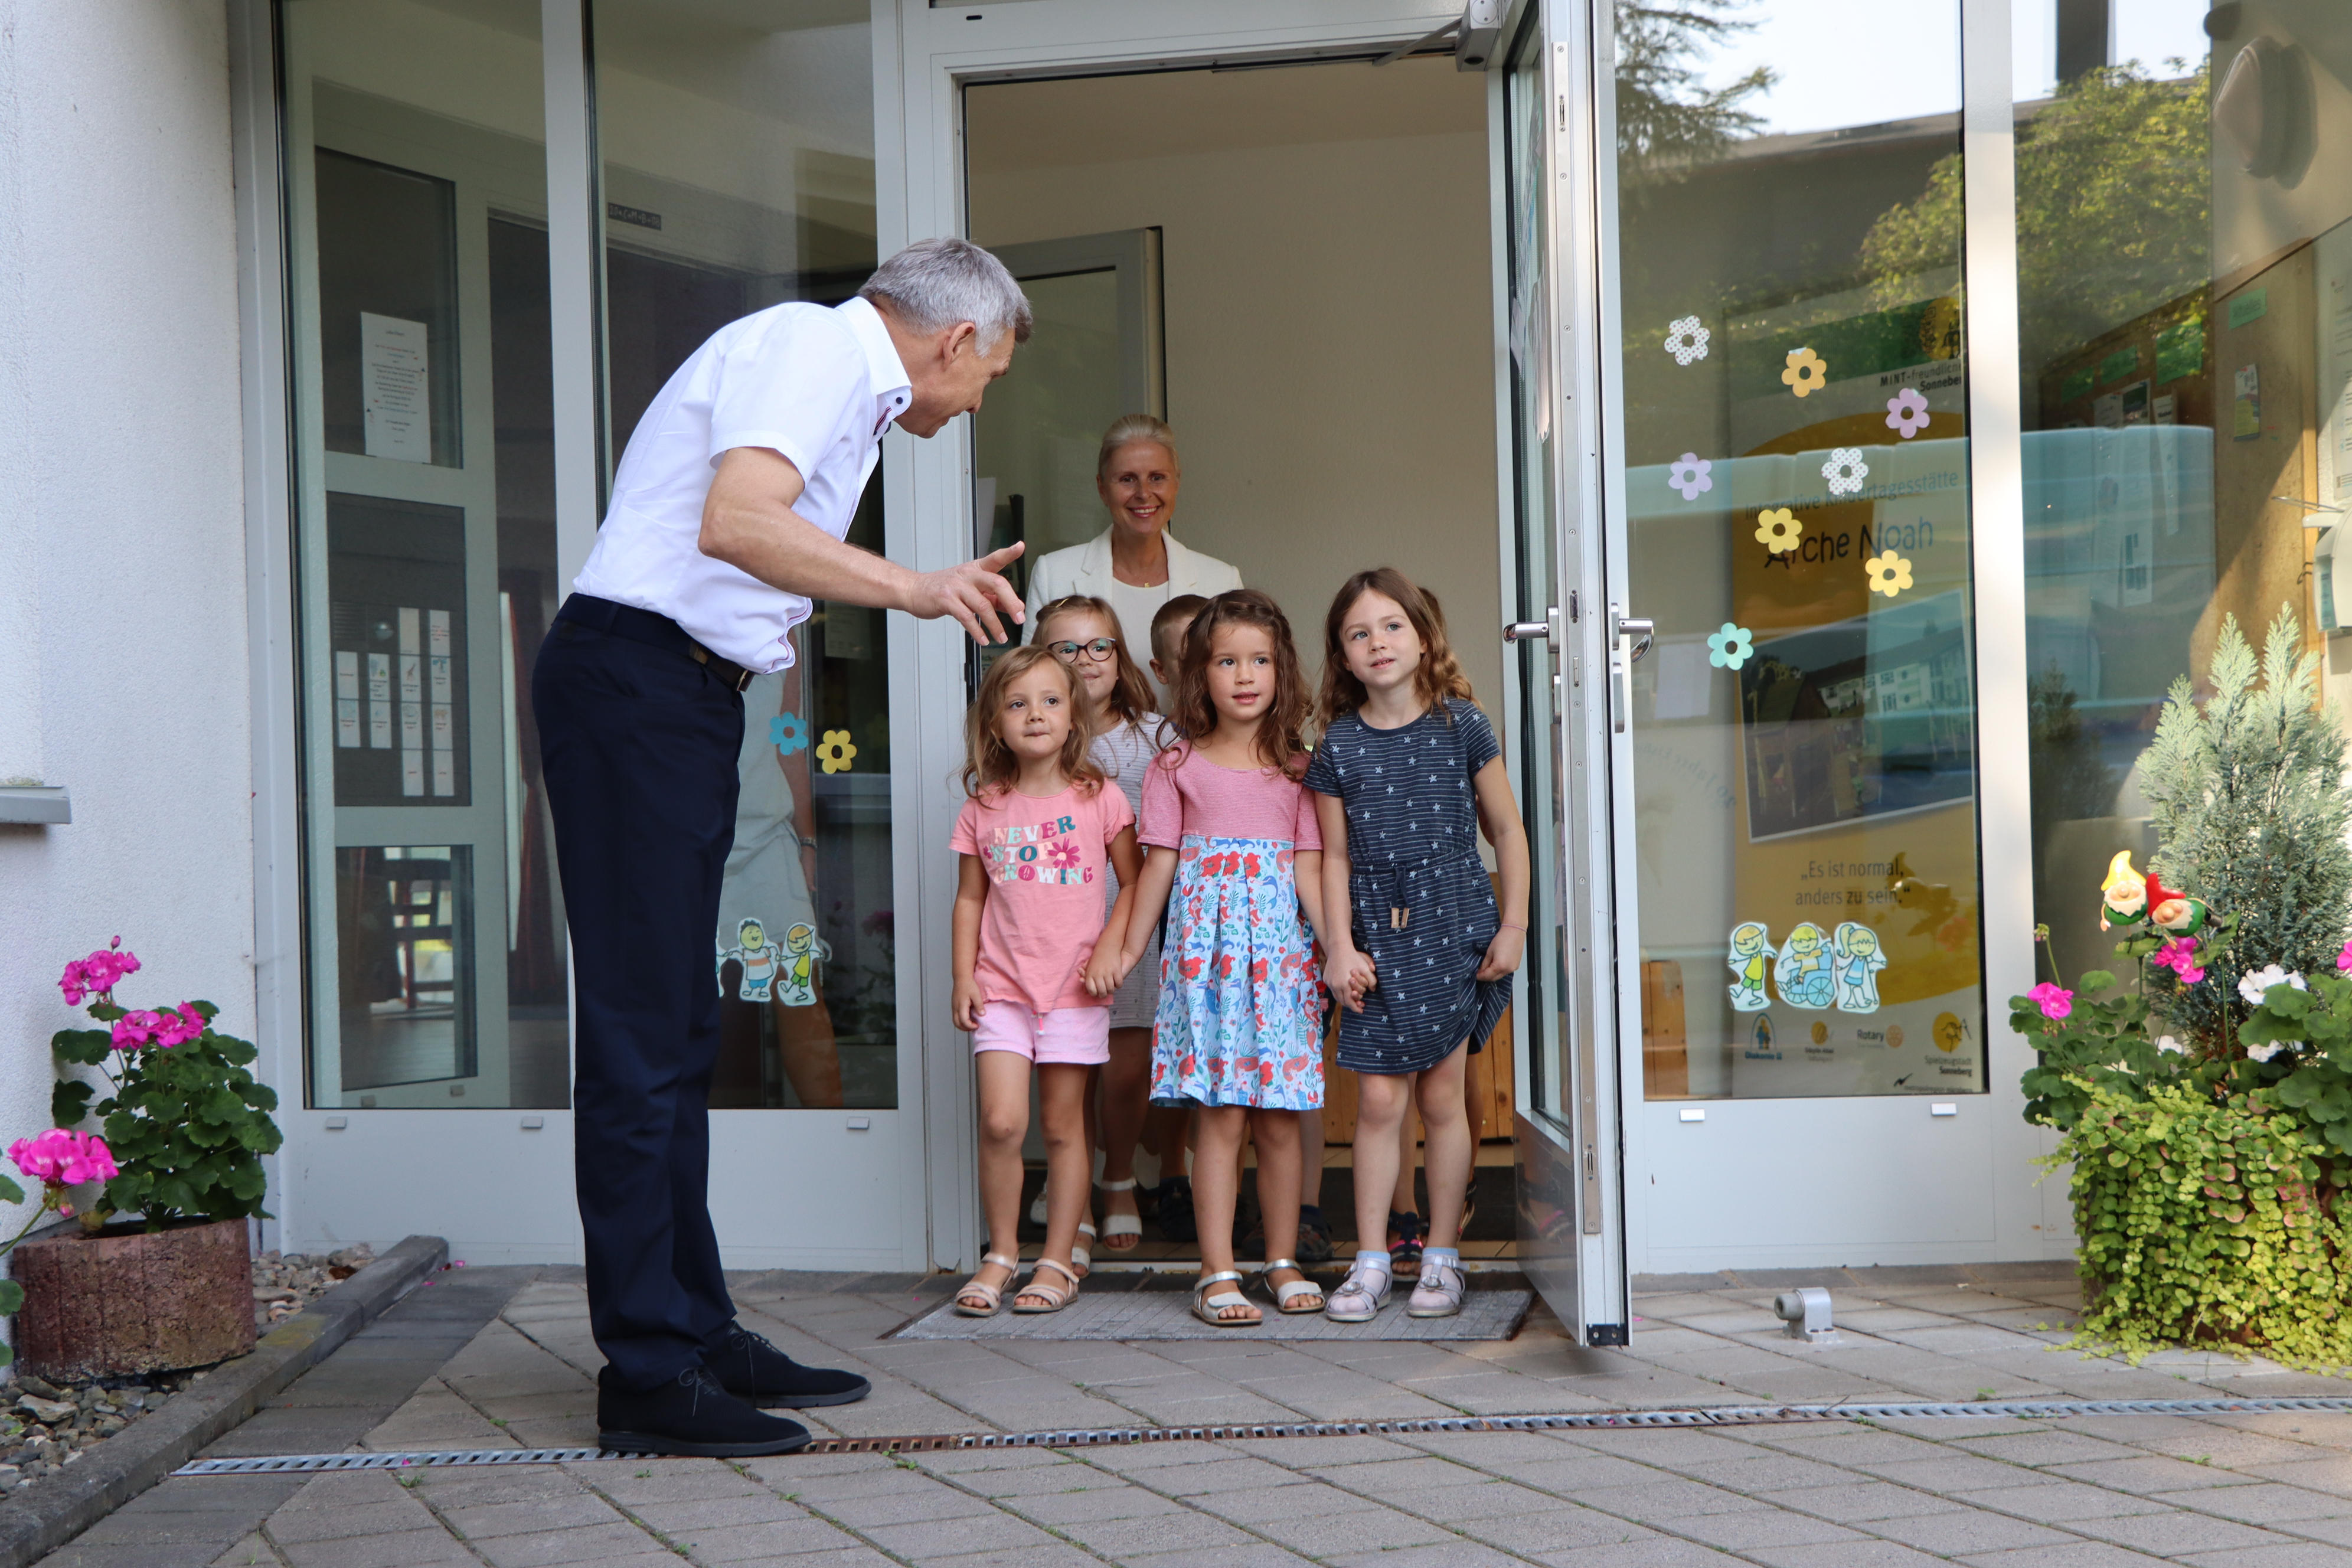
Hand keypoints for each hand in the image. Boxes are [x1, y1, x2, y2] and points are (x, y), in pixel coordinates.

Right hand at [903, 543, 1025, 644]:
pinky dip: (977, 631)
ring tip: (1002, 637)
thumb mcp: (970, 589)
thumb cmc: (944, 589)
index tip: (1020, 546)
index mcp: (975, 568)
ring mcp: (956, 586)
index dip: (1008, 552)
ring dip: (995, 625)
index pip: (995, 558)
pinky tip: (983, 639)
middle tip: (1020, 618)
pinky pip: (966, 617)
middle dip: (1011, 602)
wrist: (914, 590)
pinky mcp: (946, 600)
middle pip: (996, 583)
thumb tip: (1015, 606)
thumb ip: (992, 596)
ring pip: (983, 605)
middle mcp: (967, 574)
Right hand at [952, 977, 983, 1031]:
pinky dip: (961, 1021)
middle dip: (965, 1028)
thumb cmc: (969, 985)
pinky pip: (955, 1017)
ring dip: (962, 1026)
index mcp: (961, 1006)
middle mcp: (955, 1008)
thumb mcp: (976, 994)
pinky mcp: (954, 1006)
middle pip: (957, 1024)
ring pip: (955, 1021)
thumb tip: (982, 1014)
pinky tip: (968, 1019)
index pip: (963, 1021)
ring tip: (971, 1024)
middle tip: (974, 1027)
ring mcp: (954, 1007)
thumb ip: (979, 1005)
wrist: (961, 978)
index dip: (970, 1026)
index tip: (977, 1025)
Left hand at [1082, 941, 1128, 997]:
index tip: (1097, 993)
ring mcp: (1108, 973)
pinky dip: (1119, 985)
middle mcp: (1098, 974)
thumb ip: (1085, 974)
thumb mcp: (1089, 965)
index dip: (1095, 994)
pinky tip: (1117, 982)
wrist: (1108, 946)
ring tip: (1111, 989)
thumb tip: (1081, 981)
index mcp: (1090, 974)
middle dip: (1104, 995)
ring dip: (1111, 990)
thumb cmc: (1097, 957)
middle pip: (1102, 992)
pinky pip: (1119, 983)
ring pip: (1111, 989)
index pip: (1091, 990)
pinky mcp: (1117, 970)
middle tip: (1105, 993)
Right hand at [1325, 950, 1376, 1012]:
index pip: (1349, 1002)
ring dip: (1344, 999)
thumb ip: (1371, 980)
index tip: (1361, 1010)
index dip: (1356, 1008)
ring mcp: (1329, 982)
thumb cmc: (1353, 957)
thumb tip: (1372, 990)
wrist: (1338, 948)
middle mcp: (1334, 985)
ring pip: (1336, 996)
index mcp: (1344, 984)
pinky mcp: (1326, 979)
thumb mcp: (1365, 968)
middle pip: (1342, 1001)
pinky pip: (1332, 989)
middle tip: (1358, 1005)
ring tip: (1351, 999)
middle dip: (1350, 1005)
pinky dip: (1338, 992)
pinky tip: (1345, 990)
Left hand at [1477, 926, 1525, 981]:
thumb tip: (1481, 970)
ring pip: (1500, 976)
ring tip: (1487, 969)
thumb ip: (1484, 963)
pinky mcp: (1516, 966)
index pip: (1487, 976)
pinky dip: (1500, 971)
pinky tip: (1495, 966)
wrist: (1514, 932)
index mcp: (1500, 966)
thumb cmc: (1502, 938)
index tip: (1476, 975)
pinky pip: (1506, 972)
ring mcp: (1513, 968)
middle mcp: (1508, 969)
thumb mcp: (1489, 951)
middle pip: (1494, 978)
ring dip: (1493, 975)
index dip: (1480, 976)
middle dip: (1486, 977)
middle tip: (1480, 973)